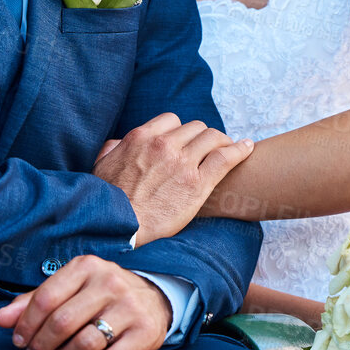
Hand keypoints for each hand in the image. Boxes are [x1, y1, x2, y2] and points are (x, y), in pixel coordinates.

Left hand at [0, 255, 171, 349]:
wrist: (154, 299)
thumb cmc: (99, 295)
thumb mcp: (69, 288)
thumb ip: (33, 302)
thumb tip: (0, 320)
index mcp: (86, 267)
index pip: (46, 298)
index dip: (26, 325)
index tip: (18, 341)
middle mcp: (110, 283)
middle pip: (62, 322)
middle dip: (41, 345)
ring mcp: (130, 307)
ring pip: (85, 343)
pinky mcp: (145, 332)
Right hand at [93, 112, 253, 244]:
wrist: (120, 228)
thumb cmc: (108, 202)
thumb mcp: (102, 167)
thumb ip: (112, 149)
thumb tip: (118, 143)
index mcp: (141, 137)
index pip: (172, 120)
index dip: (181, 131)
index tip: (186, 142)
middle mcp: (164, 145)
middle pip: (196, 127)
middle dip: (203, 137)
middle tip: (209, 149)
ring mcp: (183, 163)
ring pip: (213, 137)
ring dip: (221, 142)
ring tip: (229, 149)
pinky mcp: (198, 183)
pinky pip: (225, 157)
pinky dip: (239, 150)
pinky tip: (247, 148)